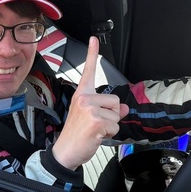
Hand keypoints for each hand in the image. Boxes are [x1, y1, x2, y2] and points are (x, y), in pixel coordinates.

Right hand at [50, 36, 128, 169]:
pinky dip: (110, 134)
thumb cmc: (76, 136)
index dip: (92, 54)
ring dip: (111, 125)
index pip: (88, 72)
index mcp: (81, 95)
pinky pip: (116, 125)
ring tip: (95, 130)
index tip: (94, 39)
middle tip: (95, 125)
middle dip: (111, 115)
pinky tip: (97, 136)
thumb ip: (108, 110)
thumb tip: (125, 109)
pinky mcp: (96, 120)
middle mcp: (84, 98)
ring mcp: (90, 108)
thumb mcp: (91, 119)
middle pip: (115, 101)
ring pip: (117, 114)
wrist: (65, 152)